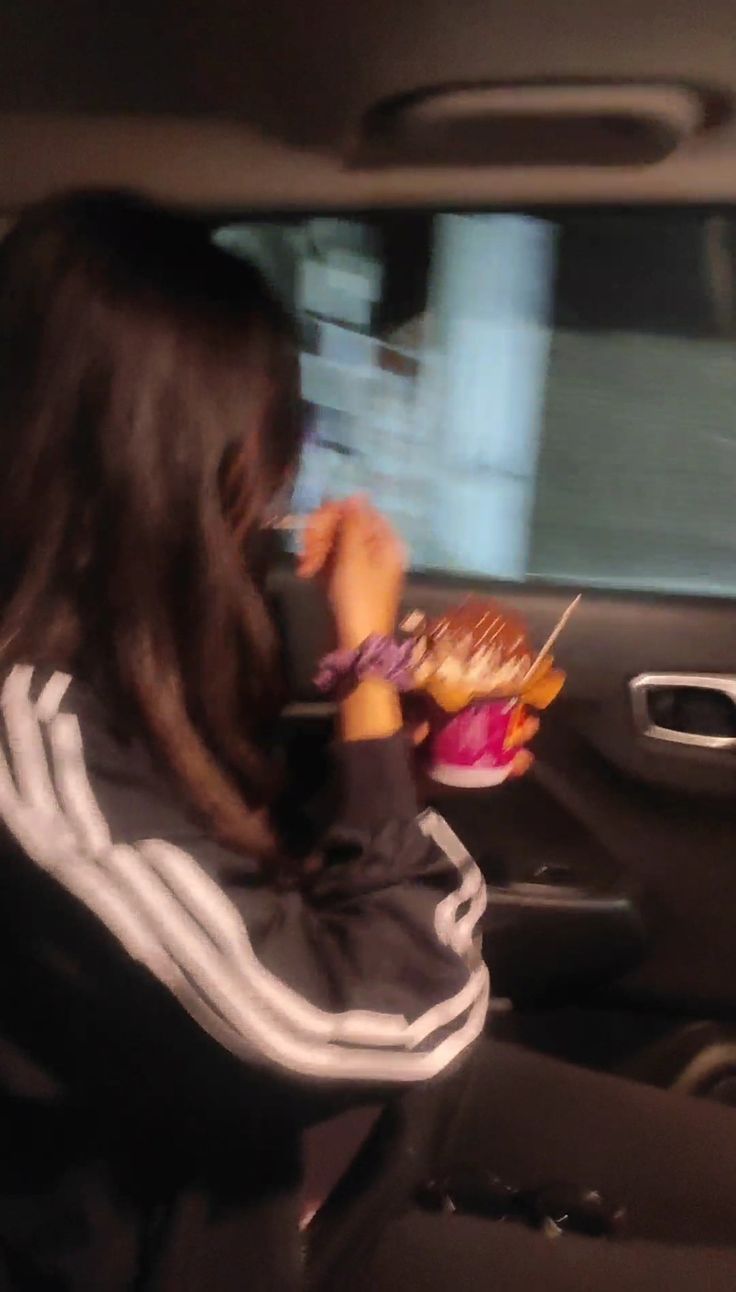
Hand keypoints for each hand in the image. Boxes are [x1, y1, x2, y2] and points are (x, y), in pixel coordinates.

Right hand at [298, 497, 405, 649]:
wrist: (358, 642)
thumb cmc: (359, 598)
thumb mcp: (354, 558)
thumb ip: (353, 524)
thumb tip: (356, 494)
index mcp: (386, 542)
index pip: (359, 511)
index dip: (334, 514)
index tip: (314, 527)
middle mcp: (378, 550)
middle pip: (346, 525)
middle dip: (322, 534)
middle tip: (306, 550)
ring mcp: (364, 565)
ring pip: (336, 542)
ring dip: (317, 549)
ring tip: (304, 567)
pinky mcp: (351, 579)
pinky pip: (334, 560)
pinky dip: (320, 563)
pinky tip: (306, 572)